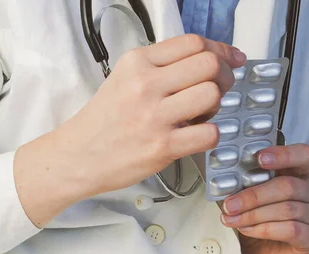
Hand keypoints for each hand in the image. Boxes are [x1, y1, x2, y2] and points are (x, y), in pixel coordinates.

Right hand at [15, 34, 246, 226]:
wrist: (77, 156)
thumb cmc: (102, 121)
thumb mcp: (123, 79)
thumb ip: (159, 67)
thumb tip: (206, 61)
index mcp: (137, 63)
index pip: (193, 43)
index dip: (221, 50)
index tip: (231, 59)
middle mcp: (145, 84)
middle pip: (209, 65)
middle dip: (224, 76)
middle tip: (220, 88)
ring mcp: (154, 116)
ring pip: (212, 95)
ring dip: (217, 106)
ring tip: (201, 115)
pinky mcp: (162, 146)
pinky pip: (209, 133)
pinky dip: (210, 135)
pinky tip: (195, 135)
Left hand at [220, 144, 308, 253]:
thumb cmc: (261, 222)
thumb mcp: (253, 199)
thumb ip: (247, 185)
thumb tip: (226, 181)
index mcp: (301, 174)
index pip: (302, 155)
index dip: (283, 154)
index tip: (259, 158)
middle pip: (288, 186)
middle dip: (254, 195)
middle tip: (230, 203)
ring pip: (286, 209)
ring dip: (253, 214)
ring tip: (232, 218)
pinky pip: (291, 229)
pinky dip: (264, 229)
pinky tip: (247, 230)